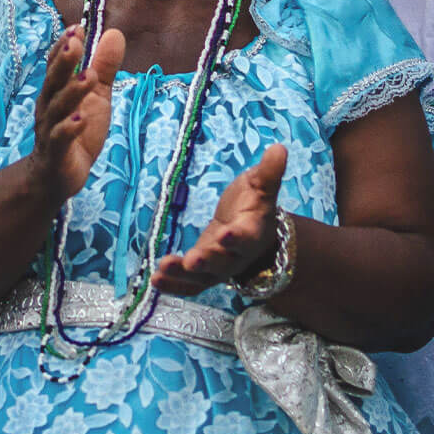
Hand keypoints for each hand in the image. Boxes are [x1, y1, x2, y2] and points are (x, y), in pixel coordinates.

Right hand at [27, 24, 124, 201]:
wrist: (57, 176)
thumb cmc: (76, 129)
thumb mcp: (96, 95)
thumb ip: (104, 66)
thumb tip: (114, 32)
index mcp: (57, 90)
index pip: (57, 64)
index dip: (64, 46)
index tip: (77, 28)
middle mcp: (49, 106)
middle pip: (54, 81)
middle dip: (63, 62)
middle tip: (74, 42)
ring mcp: (51, 130)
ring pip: (57, 108)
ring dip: (71, 92)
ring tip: (87, 76)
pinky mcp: (57, 153)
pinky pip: (60, 139)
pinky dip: (69, 128)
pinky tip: (81, 119)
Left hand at [151, 145, 286, 294]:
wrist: (254, 234)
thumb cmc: (255, 205)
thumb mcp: (262, 185)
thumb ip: (269, 171)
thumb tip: (279, 148)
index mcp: (252, 232)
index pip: (246, 237)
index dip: (237, 237)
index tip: (226, 233)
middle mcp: (236, 256)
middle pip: (223, 262)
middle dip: (207, 261)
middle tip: (192, 261)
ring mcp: (219, 268)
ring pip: (202, 277)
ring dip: (182, 275)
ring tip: (161, 270)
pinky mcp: (204, 274)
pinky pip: (190, 285)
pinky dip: (174, 286)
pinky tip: (155, 280)